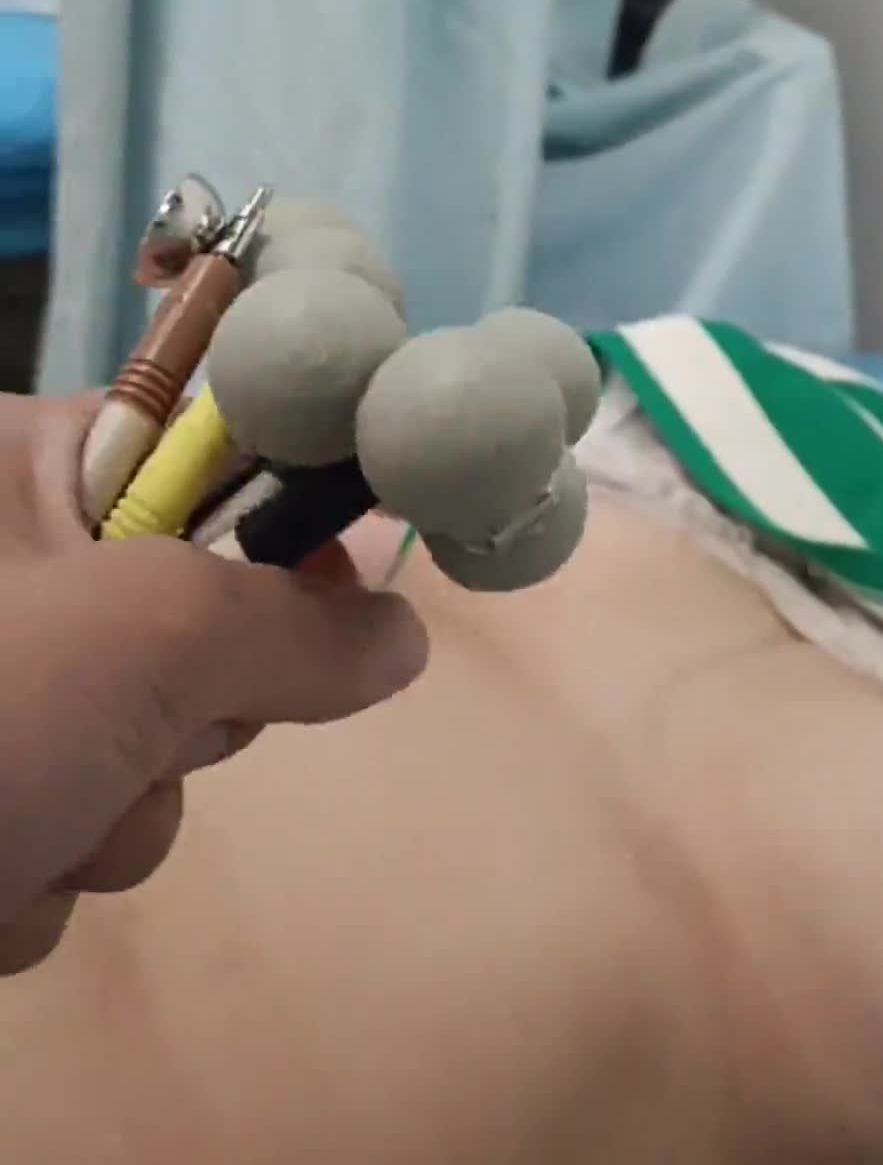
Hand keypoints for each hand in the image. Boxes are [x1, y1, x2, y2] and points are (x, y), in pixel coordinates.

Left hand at [0, 393, 427, 974]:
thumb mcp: (140, 645)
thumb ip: (294, 626)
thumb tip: (404, 630)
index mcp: (17, 470)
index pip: (198, 452)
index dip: (278, 520)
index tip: (337, 581)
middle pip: (183, 625)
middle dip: (178, 722)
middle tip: (135, 737)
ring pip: (133, 752)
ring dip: (110, 821)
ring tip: (29, 832)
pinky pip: (69, 826)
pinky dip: (44, 872)